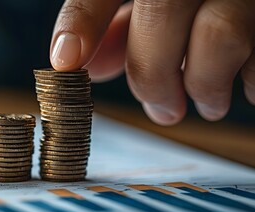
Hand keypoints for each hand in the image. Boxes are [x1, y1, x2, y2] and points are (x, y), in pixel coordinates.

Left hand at [50, 0, 254, 124]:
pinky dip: (249, 81)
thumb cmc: (188, 2)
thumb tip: (83, 66)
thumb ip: (117, 26)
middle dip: (153, 74)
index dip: (81, 23)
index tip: (65, 63)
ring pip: (220, 33)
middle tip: (162, 109)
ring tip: (207, 105)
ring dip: (206, 85)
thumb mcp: (149, 1)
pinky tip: (243, 87)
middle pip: (162, 12)